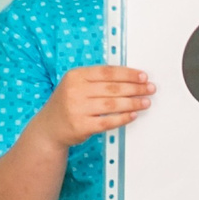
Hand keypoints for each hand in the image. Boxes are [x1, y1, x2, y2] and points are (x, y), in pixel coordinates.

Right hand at [37, 66, 151, 145]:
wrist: (49, 127)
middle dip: (135, 88)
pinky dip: (123, 118)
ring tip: (145, 102)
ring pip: (113, 104)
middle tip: (149, 89)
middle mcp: (75, 90)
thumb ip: (98, 80)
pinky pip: (108, 121)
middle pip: (113, 88)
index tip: (143, 77)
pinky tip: (133, 115)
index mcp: (75, 76)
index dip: (128, 74)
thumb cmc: (68, 103)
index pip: (108, 72)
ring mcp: (77, 109)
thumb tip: (130, 78)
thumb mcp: (76, 84)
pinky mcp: (81, 126)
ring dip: (133, 103)